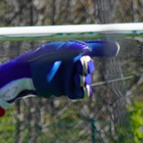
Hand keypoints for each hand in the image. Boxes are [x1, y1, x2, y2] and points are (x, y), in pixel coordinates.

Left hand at [0, 40, 115, 107]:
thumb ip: (72, 49)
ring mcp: (70, 78)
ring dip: (84, 80)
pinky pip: (80, 93)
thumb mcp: (57, 51)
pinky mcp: (66, 90)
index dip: (103, 49)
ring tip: (76, 79)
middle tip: (80, 66)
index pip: (92, 49)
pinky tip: (80, 90)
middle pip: (89, 67)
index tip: (115, 49)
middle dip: (87, 68)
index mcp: (73, 52)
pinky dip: (82, 92)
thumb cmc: (40, 59)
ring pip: (86, 81)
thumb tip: (87, 50)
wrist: (27, 75)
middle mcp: (73, 64)